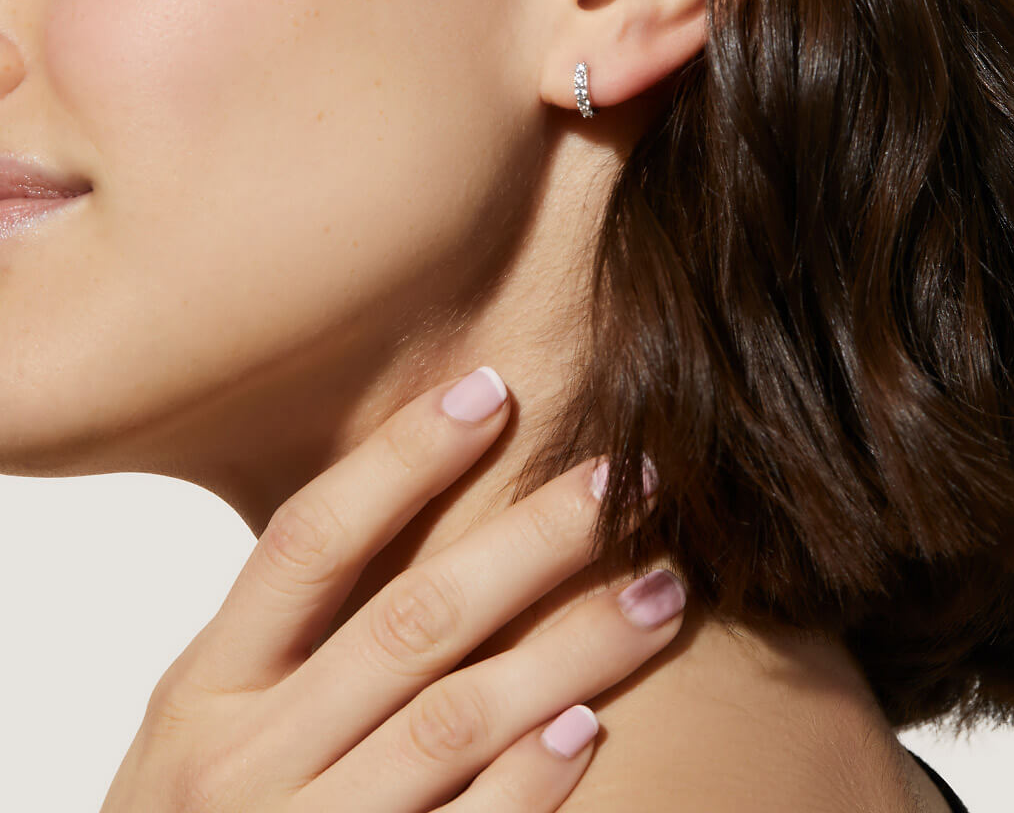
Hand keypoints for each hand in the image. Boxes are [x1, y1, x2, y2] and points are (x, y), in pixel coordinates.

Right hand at [99, 366, 684, 810]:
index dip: (402, 459)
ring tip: (659, 590)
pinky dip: (527, 781)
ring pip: (454, 720)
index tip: (493, 390)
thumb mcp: (202, 721)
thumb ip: (281, 636)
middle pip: (410, 620)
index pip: (311, 542)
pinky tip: (591, 726)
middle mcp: (242, 761)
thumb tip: (408, 496)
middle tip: (629, 478)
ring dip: (571, 646)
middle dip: (533, 539)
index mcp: (203, 689)